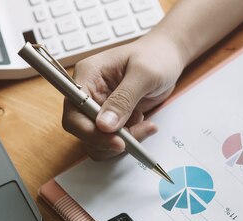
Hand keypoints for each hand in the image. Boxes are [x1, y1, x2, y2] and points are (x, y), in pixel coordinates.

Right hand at [63, 35, 183, 159]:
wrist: (168, 57)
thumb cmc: (156, 56)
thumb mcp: (144, 74)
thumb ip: (124, 99)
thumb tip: (104, 125)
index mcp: (88, 76)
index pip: (74, 111)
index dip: (90, 131)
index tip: (117, 141)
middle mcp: (90, 93)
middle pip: (84, 130)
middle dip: (111, 139)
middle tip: (138, 134)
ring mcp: (101, 107)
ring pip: (98, 140)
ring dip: (122, 141)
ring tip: (145, 125)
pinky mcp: (114, 117)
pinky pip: (113, 139)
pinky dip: (130, 139)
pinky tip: (145, 124)